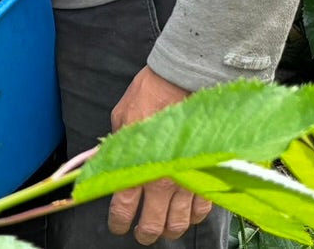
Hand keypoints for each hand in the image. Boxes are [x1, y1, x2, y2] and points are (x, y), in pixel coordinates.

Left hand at [107, 67, 212, 244]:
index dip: (119, 222)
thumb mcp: (120, 119)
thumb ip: (114, 146)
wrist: (183, 80)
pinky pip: (202, 208)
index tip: (118, 225)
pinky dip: (194, 215)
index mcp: (136, 169)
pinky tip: (188, 214)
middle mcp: (161, 181)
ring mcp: (186, 181)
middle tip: (141, 234)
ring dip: (170, 230)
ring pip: (179, 222)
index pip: (123, 209)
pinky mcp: (207, 174)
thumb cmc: (150, 94)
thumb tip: (106, 160)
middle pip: (153, 225)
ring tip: (166, 229)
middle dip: (145, 234)